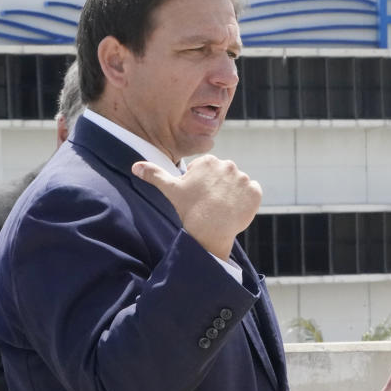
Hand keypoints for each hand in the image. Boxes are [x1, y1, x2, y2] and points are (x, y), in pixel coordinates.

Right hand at [132, 155, 261, 259]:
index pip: (209, 172)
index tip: (199, 197)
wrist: (208, 229)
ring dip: (233, 196)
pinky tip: (234, 211)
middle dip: (219, 189)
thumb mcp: (170, 189)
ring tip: (222, 210)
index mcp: (209, 161)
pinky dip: (246, 202)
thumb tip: (135, 166)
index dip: (203, 186)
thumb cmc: (188, 209)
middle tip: (210, 205)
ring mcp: (243, 178)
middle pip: (225, 178)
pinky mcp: (255, 191)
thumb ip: (154, 174)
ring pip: (238, 186)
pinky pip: (252, 194)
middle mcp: (228, 165)